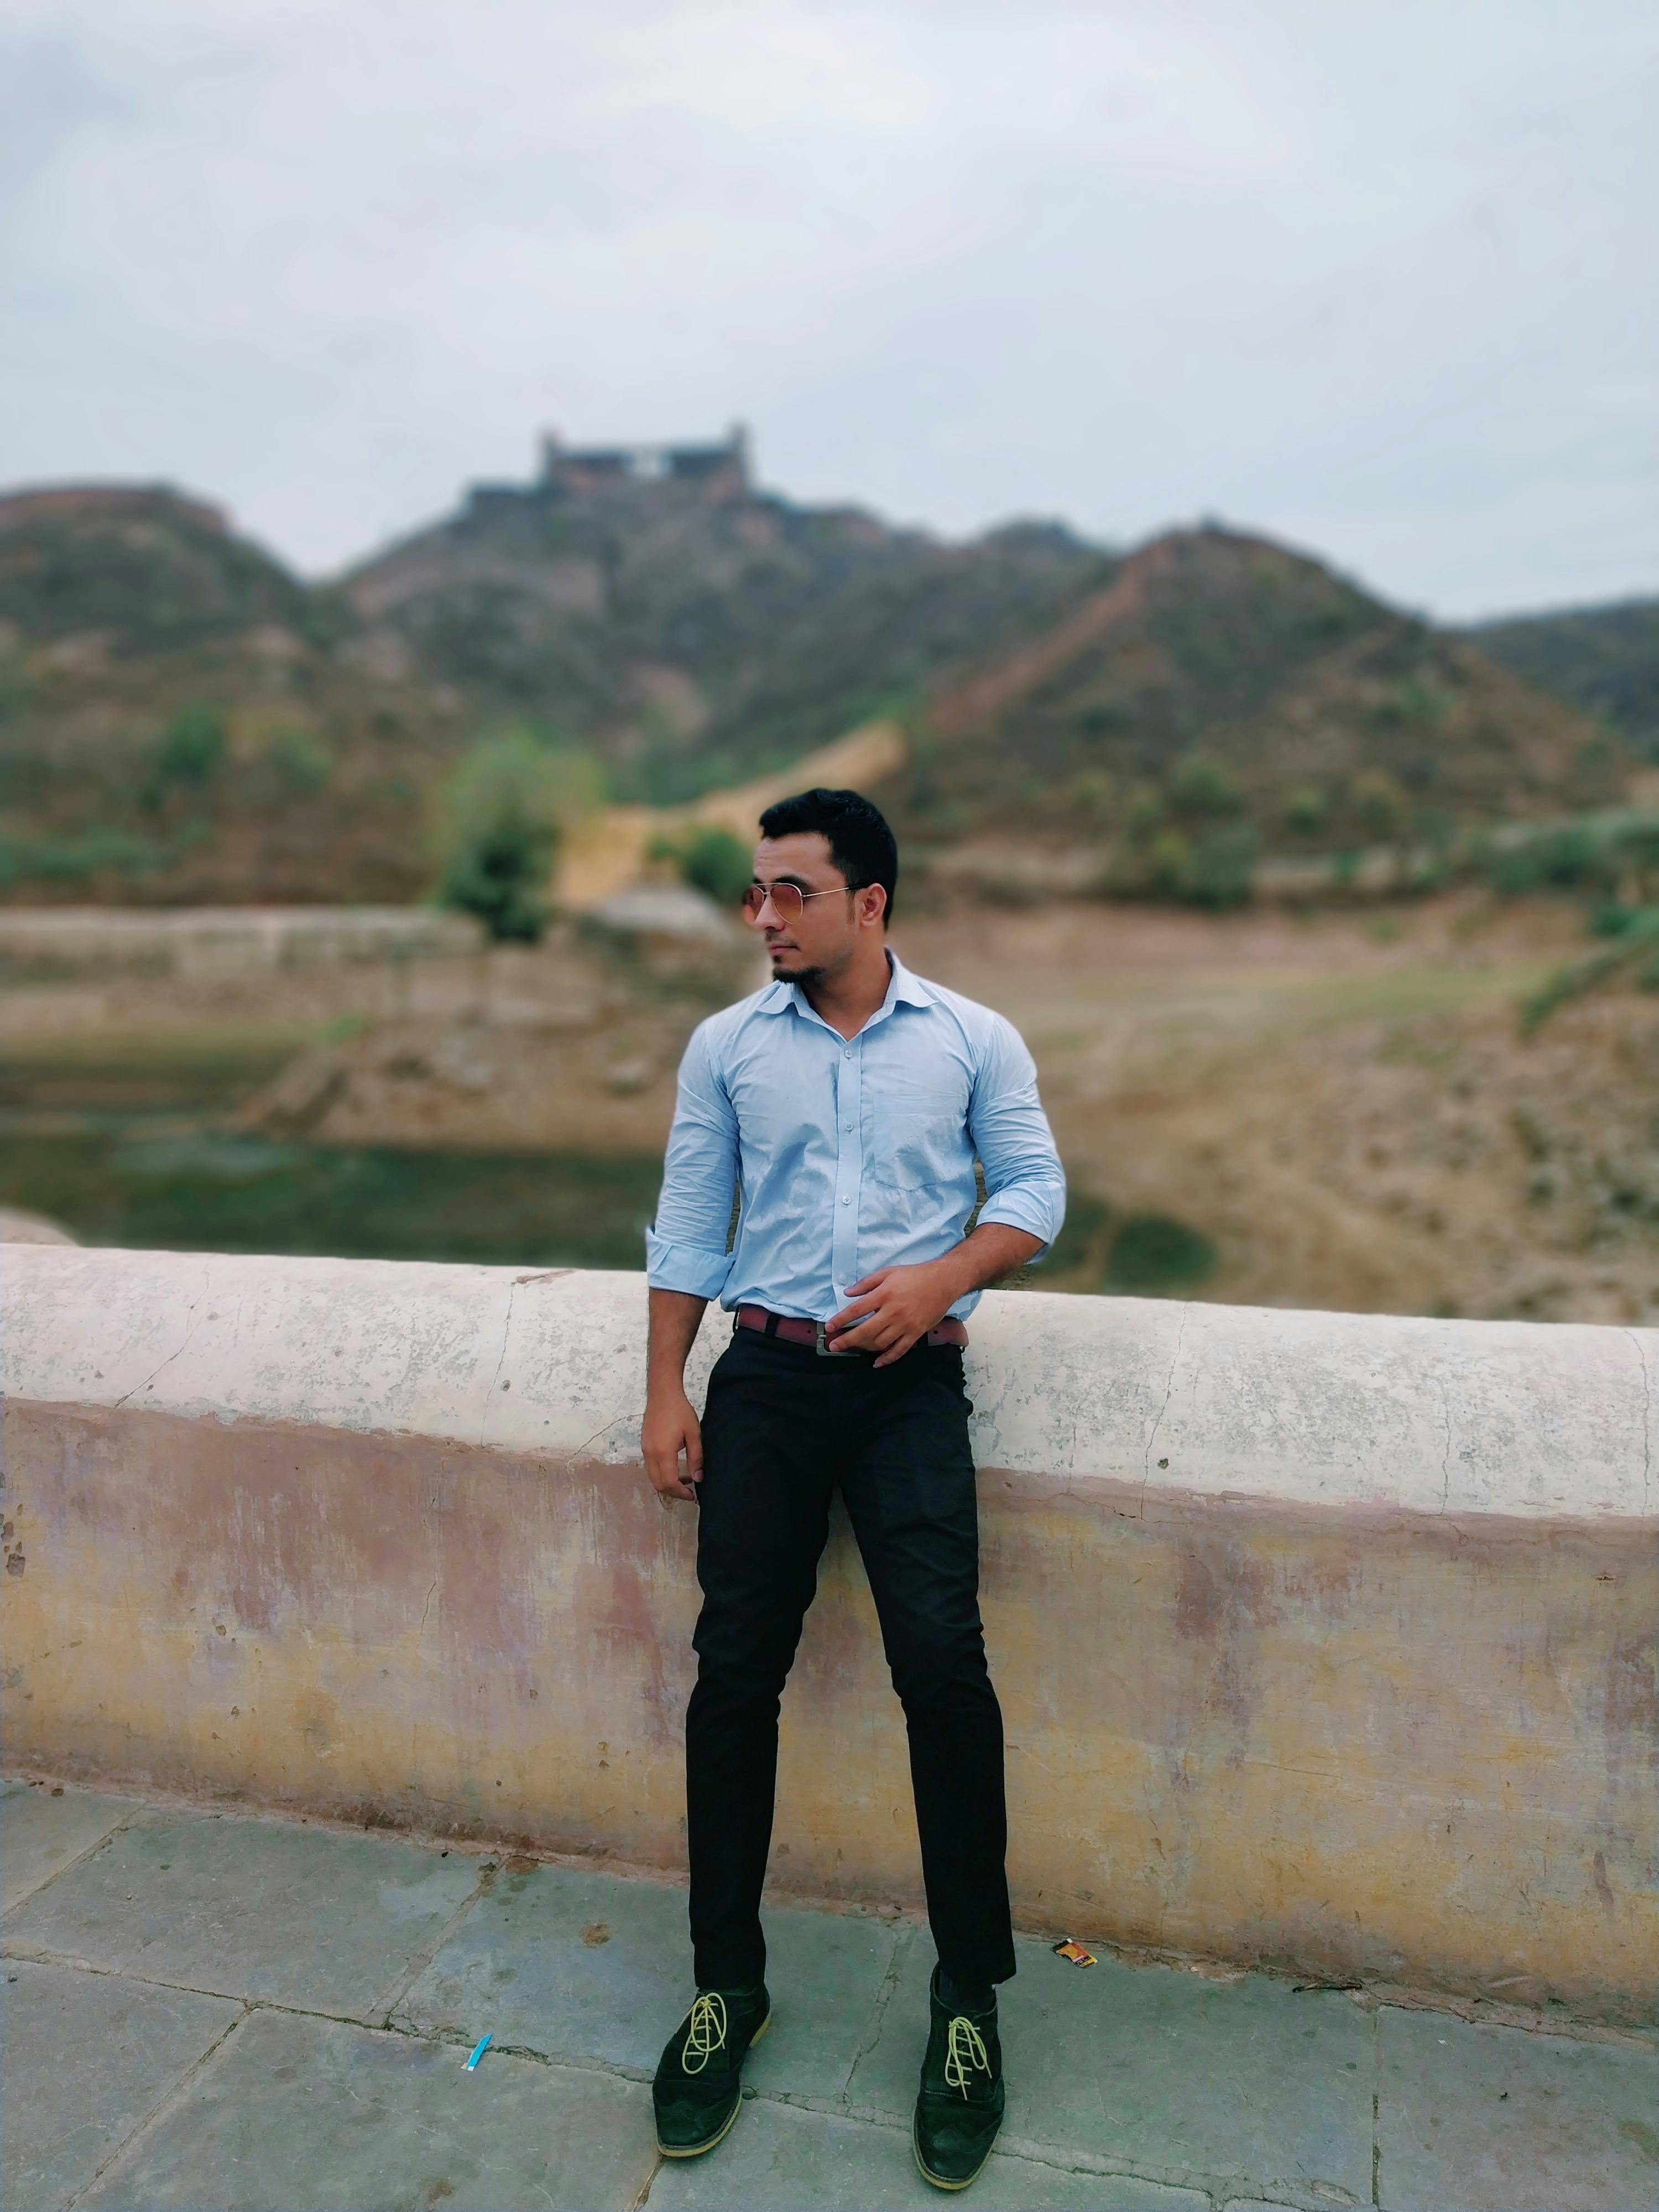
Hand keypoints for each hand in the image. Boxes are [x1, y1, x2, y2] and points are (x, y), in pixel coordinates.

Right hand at [642, 1387, 702, 1503]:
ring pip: (653, 1477)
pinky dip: (662, 1473)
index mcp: (663, 1452)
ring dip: (667, 1483)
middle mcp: (650, 1454)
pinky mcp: (644, 1446)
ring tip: (685, 1478)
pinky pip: (651, 1467)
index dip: (681, 1493)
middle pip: (658, 1484)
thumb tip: (699, 1478)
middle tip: (689, 1491)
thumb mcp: (694, 1434)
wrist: (663, 1393)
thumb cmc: (680, 1411)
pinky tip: (675, 1467)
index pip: (669, 1482)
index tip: (693, 1495)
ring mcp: (645, 1450)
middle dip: (673, 1492)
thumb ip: (696, 1458)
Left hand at [827, 1259, 963, 1367]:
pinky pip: (899, 1350)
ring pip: (880, 1343)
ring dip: (864, 1348)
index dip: (840, 1320)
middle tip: (834, 1345)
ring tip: (854, 1348)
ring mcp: (905, 1325)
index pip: (856, 1310)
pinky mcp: (916, 1333)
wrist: (943, 1281)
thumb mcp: (888, 1272)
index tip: (829, 1327)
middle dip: (847, 1340)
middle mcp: (893, 1312)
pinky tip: (876, 1362)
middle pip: (865, 1331)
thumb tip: (848, 1292)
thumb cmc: (915, 1275)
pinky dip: (887, 1359)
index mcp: (884, 1294)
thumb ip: (867, 1283)